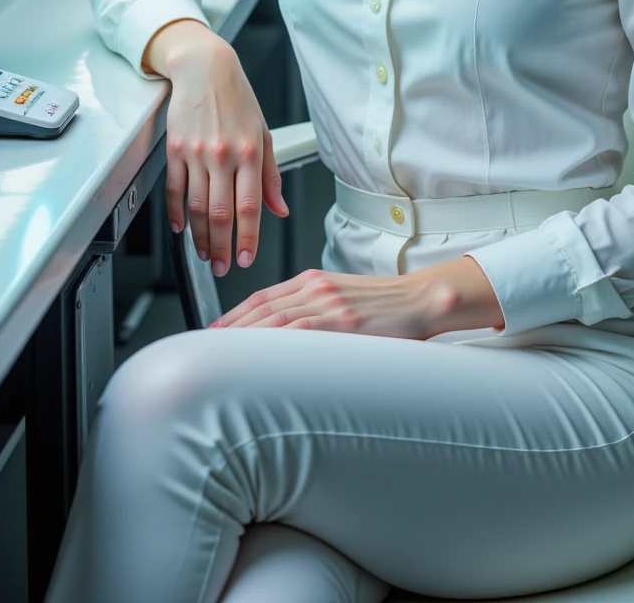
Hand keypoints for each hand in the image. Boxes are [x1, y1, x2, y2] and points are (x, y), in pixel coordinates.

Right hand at [146, 20, 287, 275]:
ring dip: (200, 237)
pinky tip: (181, 228)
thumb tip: (280, 208)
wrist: (205, 68)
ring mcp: (196, 153)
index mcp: (250, 152)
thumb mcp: (264, 133)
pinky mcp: (175, 149)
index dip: (248, 238)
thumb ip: (271, 175)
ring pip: (197, 207)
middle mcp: (223, 155)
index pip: (250, 206)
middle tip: (221, 267)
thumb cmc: (237, 98)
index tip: (246, 258)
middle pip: (221, 213)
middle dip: (221, 247)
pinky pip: (174, 189)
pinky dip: (176, 213)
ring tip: (203, 254)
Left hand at [209, 256, 504, 338]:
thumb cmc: (388, 307)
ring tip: (225, 354)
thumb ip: (315, 311)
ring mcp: (330, 303)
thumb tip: (287, 336)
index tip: (216, 330)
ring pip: (276, 318)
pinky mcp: (345, 320)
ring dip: (246, 336)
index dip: (236, 314)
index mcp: (315, 280)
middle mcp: (317, 287)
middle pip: (262, 307)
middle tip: (209, 346)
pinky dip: (276, 340)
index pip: (264, 296)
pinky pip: (302, 330)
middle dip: (232, 327)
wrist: (424, 299)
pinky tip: (261, 354)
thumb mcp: (344, 300)